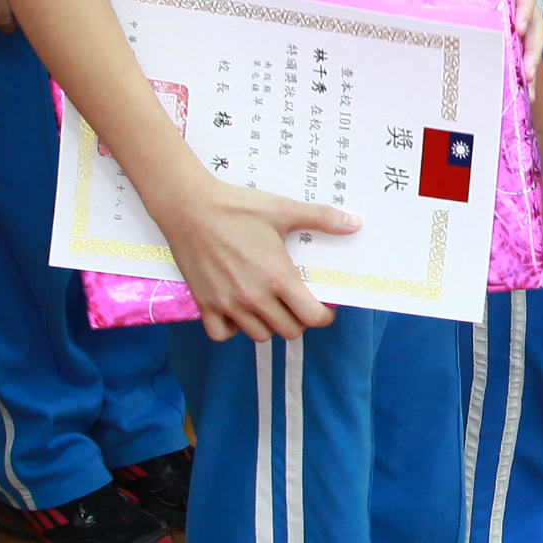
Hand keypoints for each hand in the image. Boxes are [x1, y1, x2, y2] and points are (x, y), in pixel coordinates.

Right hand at [149, 177, 351, 342]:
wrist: (189, 207)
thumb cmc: (237, 208)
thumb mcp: (283, 209)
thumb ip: (321, 219)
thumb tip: (354, 224)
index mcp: (277, 277)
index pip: (312, 318)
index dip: (324, 315)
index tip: (324, 306)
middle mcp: (254, 297)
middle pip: (289, 331)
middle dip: (299, 320)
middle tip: (297, 302)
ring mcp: (228, 304)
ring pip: (259, 336)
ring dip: (269, 325)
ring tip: (270, 304)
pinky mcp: (204, 304)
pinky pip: (223, 334)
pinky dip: (234, 329)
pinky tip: (239, 310)